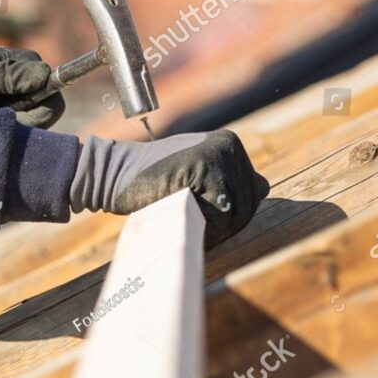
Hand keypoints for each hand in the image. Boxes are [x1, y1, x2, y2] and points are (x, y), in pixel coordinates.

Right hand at [69, 130, 269, 248]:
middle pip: (249, 202)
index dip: (234, 216)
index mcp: (229, 145)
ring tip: (190, 227)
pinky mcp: (206, 168)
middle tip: (200, 232)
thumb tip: (264, 188)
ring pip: (237, 210)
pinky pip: (222, 212)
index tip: (207, 223)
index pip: (253, 192)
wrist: (114, 174)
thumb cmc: (151, 182)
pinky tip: (186, 221)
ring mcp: (219, 155)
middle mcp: (229, 145)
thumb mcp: (194, 174)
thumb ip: (226, 180)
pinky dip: (208, 227)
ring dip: (217, 229)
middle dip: (228, 226)